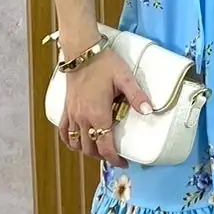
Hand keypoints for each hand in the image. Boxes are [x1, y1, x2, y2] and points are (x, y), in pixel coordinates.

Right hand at [58, 49, 152, 167]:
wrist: (81, 50)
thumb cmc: (103, 63)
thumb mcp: (125, 78)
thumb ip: (137, 95)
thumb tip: (149, 111)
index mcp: (98, 114)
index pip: (105, 146)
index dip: (114, 159)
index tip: (124, 162)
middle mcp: (83, 118)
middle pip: (90, 149)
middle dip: (103, 156)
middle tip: (114, 156)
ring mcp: (72, 114)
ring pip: (77, 143)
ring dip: (87, 150)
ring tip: (99, 149)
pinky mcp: (66, 108)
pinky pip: (64, 131)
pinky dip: (70, 141)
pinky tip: (76, 142)